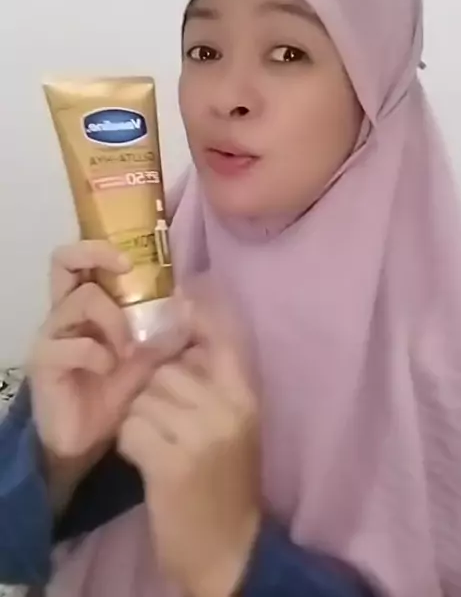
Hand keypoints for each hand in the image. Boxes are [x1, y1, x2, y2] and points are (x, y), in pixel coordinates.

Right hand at [27, 241, 162, 506]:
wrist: (87, 438)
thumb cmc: (116, 389)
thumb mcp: (148, 354)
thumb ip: (165, 328)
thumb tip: (190, 300)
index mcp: (87, 302)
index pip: (82, 258)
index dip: (103, 247)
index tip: (132, 259)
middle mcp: (64, 310)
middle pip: (63, 260)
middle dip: (96, 254)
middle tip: (125, 268)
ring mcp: (51, 334)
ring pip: (82, 300)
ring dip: (115, 319)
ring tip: (129, 348)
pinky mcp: (44, 362)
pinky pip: (72, 345)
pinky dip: (98, 353)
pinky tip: (110, 369)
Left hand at [118, 303, 260, 596]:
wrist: (229, 549)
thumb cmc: (228, 481)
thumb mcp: (235, 424)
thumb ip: (215, 380)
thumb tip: (187, 326)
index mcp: (245, 396)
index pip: (223, 337)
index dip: (199, 312)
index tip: (183, 292)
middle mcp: (227, 408)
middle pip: (167, 369)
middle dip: (153, 389)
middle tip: (162, 418)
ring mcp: (200, 436)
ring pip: (144, 397)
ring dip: (139, 418)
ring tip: (155, 441)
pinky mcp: (171, 464)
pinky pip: (131, 429)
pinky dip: (130, 444)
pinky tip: (146, 461)